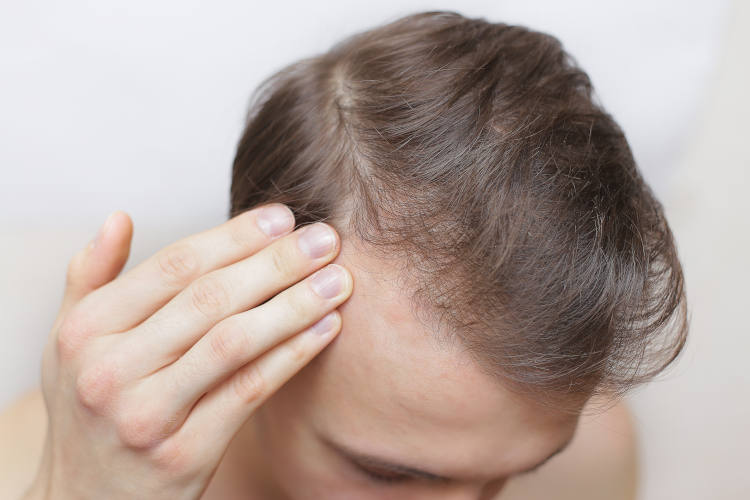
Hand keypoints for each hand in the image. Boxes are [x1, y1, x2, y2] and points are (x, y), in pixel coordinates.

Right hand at [24, 204, 352, 499]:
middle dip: (277, 263)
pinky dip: (292, 355)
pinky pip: (249, 391)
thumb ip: (91, 278)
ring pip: (234, 342)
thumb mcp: (70, 343)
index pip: (174, 266)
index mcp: (84, 330)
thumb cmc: (90, 410)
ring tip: (338, 280)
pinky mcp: (184, 454)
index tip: (283, 217)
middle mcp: (109, 370)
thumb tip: (120, 218)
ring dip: (294, 305)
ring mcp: (146, 415)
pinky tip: (326, 328)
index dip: (235, 236)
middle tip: (325, 239)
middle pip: (210, 299)